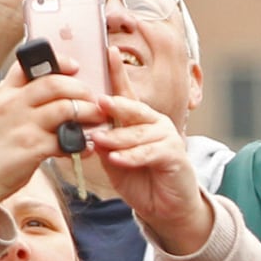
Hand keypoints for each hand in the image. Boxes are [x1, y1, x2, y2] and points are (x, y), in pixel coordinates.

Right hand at [0, 53, 104, 224]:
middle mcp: (12, 106)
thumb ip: (15, 99)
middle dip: (81, 89)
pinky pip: (66, 140)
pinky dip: (81, 143)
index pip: (28, 66)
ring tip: (97, 118)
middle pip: (54, 84)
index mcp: (3, 94)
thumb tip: (43, 86)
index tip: (75, 67)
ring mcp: (23, 127)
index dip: (57, 62)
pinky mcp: (33, 149)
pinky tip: (86, 147)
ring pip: (66, 109)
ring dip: (88, 112)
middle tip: (93, 98)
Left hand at [90, 47, 212, 254]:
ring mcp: (167, 138)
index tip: (108, 52)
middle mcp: (155, 123)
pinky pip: (150, 153)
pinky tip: (117, 159)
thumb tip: (86, 130)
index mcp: (140, 120)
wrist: (166, 208)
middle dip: (116, 104)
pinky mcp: (174, 156)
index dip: (118, 73)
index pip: (127, 93)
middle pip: (134, 109)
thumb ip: (104, 144)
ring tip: (100, 141)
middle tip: (98, 102)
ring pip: (138, 133)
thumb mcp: (115, 159)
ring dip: (118, 138)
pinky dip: (132, 156)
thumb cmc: (141, 180)